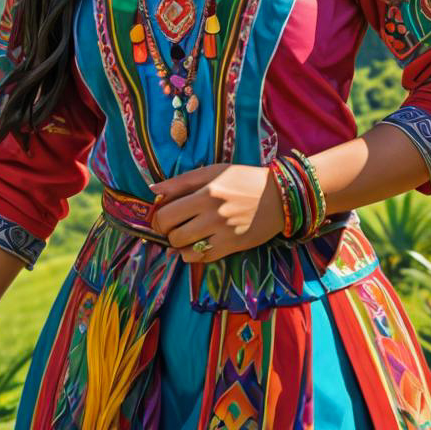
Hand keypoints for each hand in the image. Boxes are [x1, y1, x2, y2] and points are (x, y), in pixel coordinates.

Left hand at [148, 163, 284, 261]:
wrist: (278, 196)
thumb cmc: (242, 180)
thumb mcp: (212, 172)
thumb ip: (181, 182)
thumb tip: (152, 191)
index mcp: (205, 193)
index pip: (165, 215)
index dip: (158, 218)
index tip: (162, 216)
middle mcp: (213, 215)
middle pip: (173, 235)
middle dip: (168, 232)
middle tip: (175, 226)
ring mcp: (223, 233)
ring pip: (185, 250)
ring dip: (180, 245)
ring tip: (186, 235)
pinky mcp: (233, 246)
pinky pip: (202, 258)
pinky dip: (194, 254)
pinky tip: (198, 243)